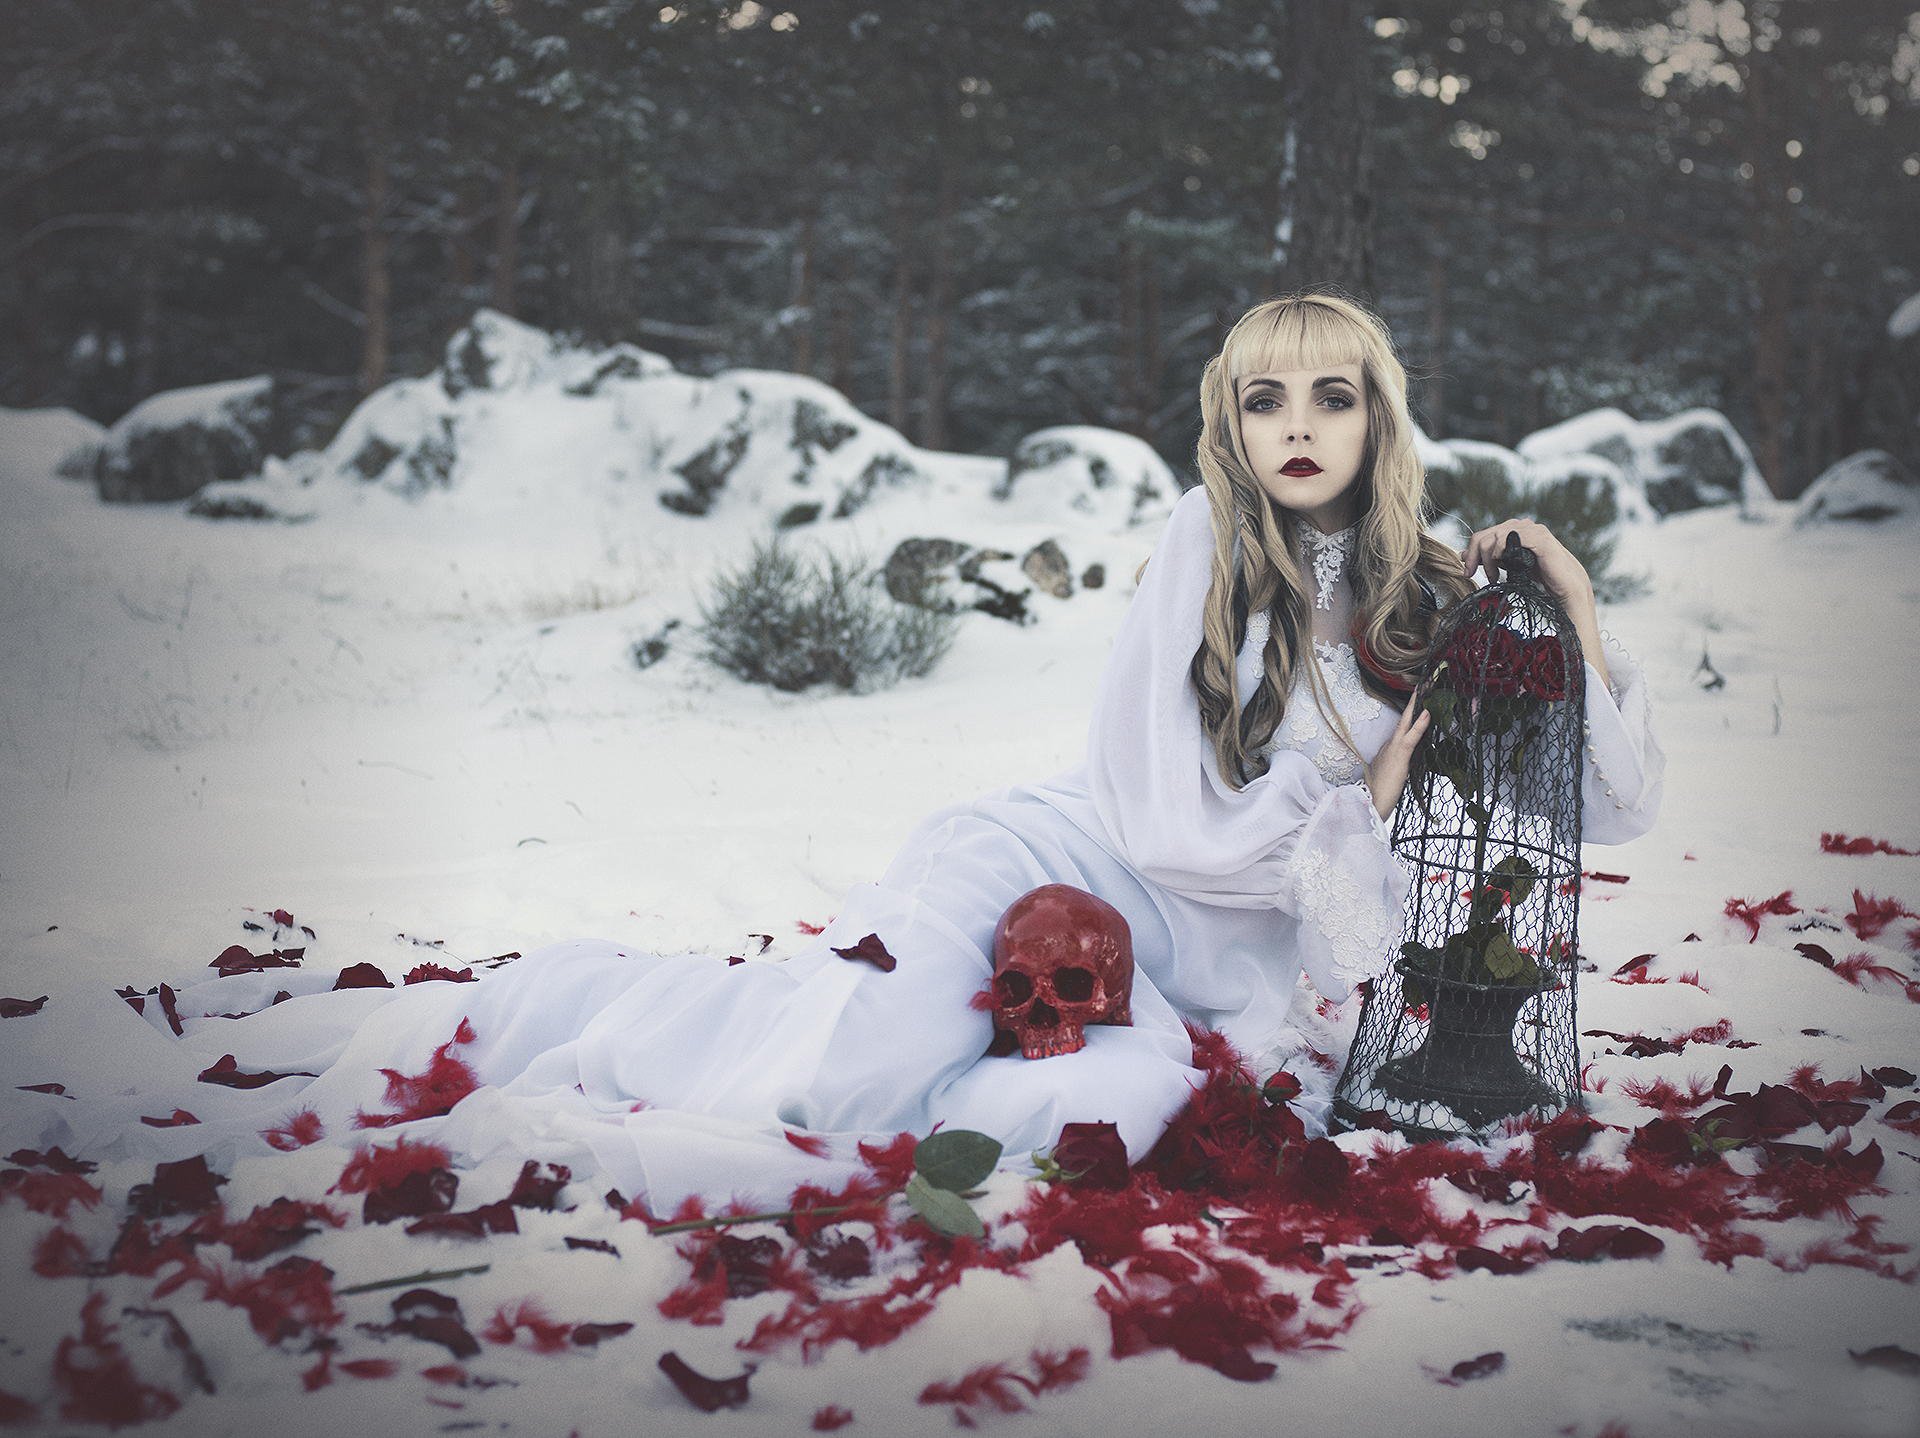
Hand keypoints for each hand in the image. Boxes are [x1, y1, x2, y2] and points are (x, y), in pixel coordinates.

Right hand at [1366, 688, 1430, 822]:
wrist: (1370, 804)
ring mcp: (1393, 749)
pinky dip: (1420, 724)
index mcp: (1388, 751)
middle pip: (1404, 720)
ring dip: (1417, 706)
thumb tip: (1403, 766)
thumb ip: (1397, 768)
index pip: (1403, 729)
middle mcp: (1389, 746)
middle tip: (1423, 684)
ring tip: (1426, 689)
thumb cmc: (1380, 796)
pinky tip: (1427, 713)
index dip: (1411, 715)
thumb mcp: (1392, 779)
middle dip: (1413, 702)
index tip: (1420, 702)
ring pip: (1407, 723)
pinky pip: (1411, 737)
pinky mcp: (1399, 756)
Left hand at [1460, 518, 1593, 619]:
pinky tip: (1501, 566)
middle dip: (1474, 557)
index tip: (1467, 571)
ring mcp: (1531, 529)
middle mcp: (1521, 526)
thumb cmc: (1539, 576)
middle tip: (1473, 575)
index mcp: (1513, 530)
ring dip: (1487, 559)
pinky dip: (1499, 552)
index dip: (1471, 553)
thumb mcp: (1508, 565)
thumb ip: (1489, 557)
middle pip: (1484, 535)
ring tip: (1493, 577)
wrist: (1565, 586)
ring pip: (1494, 537)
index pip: (1483, 535)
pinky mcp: (1539, 537)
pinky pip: (1509, 538)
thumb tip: (1463, 554)